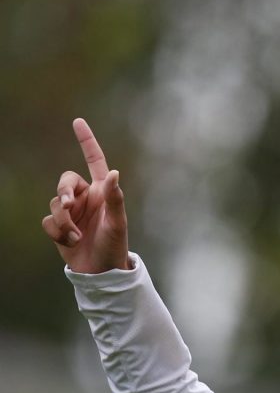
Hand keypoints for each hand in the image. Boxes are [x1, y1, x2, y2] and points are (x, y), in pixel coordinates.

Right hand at [42, 118, 129, 272]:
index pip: (94, 161)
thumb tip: (114, 173)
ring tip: (77, 236)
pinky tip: (71, 242)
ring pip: (55, 204)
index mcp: (102, 192)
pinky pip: (49, 221)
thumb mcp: (118, 223)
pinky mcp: (60, 226)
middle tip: (69, 205)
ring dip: (64, 221)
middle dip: (64, 192)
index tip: (78, 121)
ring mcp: (72, 212)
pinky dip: (58, 232)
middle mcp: (86, 198)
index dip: (86, 141)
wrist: (102, 271)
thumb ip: (115, 198)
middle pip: (65, 182)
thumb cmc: (115, 246)